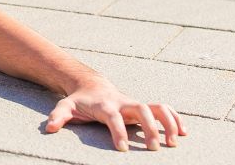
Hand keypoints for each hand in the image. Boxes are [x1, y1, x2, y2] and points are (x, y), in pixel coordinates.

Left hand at [46, 80, 185, 151]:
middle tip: (154, 148)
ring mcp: (136, 104)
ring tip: (175, 141)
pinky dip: (176, 119)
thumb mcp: (66, 107)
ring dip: (168, 122)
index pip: (113, 117)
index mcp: (105, 105)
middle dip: (149, 128)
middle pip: (141, 109)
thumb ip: (58, 117)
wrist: (92, 86)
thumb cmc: (80, 102)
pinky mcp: (144, 106)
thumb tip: (49, 129)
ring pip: (157, 107)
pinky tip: (185, 133)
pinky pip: (164, 109)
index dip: (118, 132)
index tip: (122, 149)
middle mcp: (124, 103)